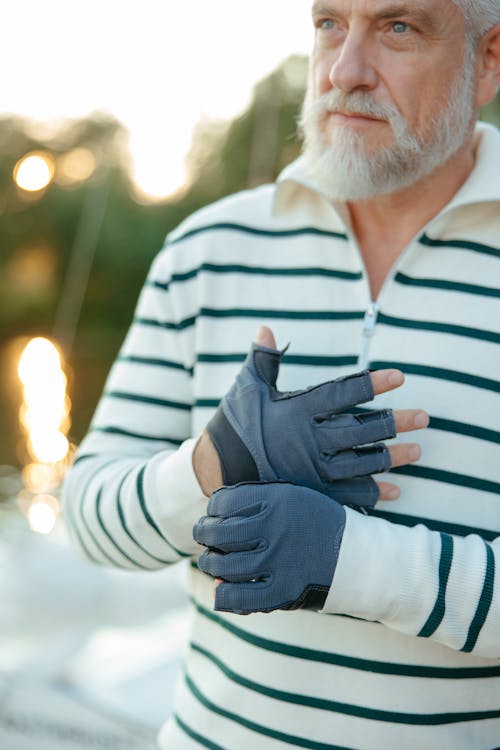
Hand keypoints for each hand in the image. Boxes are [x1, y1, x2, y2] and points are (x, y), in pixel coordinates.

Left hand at [194, 481, 345, 613]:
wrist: (359, 558)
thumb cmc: (318, 525)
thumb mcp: (294, 497)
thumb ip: (256, 501)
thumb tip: (213, 519)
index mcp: (277, 500)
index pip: (224, 502)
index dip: (212, 509)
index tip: (213, 514)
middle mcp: (275, 528)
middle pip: (218, 533)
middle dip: (204, 534)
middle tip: (204, 537)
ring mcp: (278, 561)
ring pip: (222, 565)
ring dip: (210, 564)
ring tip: (211, 561)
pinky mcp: (283, 591)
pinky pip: (238, 597)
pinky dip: (223, 594)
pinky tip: (221, 588)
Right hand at [195, 327, 427, 508]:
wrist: (214, 472)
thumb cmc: (233, 426)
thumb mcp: (246, 388)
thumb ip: (262, 359)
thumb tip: (266, 329)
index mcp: (296, 411)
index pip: (342, 393)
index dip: (372, 384)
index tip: (399, 377)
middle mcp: (309, 440)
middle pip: (360, 430)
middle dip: (394, 423)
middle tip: (424, 417)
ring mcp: (311, 470)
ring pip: (361, 462)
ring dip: (392, 457)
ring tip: (419, 451)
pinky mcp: (310, 493)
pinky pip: (347, 495)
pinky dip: (372, 494)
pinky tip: (394, 491)